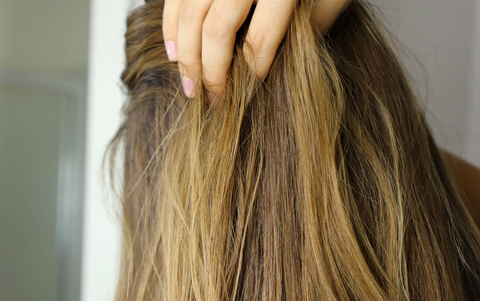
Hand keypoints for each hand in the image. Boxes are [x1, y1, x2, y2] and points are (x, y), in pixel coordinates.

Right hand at [162, 0, 352, 96]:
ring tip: (188, 84)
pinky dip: (171, 25)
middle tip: (209, 100)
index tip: (245, 96)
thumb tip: (286, 63)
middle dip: (209, 72)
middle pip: (216, 31)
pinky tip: (174, 49)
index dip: (249, 74)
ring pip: (190, 15)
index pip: (259, 40)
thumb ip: (314, 23)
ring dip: (184, 54)